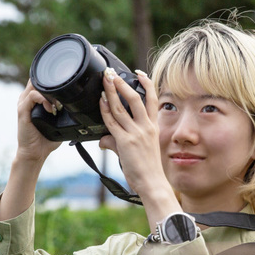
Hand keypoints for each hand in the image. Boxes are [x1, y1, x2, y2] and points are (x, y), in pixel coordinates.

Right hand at [15, 80, 61, 164]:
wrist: (34, 153)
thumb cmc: (45, 138)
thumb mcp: (58, 122)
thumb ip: (64, 111)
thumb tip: (78, 106)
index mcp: (34, 99)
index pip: (40, 80)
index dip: (52, 79)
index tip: (65, 87)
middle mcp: (27, 99)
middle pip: (37, 79)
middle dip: (51, 84)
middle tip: (62, 96)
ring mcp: (23, 103)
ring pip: (35, 85)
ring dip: (49, 91)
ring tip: (57, 104)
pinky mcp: (22, 111)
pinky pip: (32, 97)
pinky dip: (43, 99)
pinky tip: (50, 109)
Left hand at [98, 69, 169, 200]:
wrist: (152, 182)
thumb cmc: (147, 169)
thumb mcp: (138, 150)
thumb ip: (117, 141)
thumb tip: (103, 139)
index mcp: (153, 126)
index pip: (152, 100)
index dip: (147, 84)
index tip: (139, 73)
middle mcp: (146, 127)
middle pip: (135, 99)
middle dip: (122, 84)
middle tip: (112, 73)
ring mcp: (136, 133)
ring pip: (121, 108)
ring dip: (111, 92)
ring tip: (105, 80)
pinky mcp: (125, 142)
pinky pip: (112, 122)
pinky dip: (105, 110)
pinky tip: (101, 101)